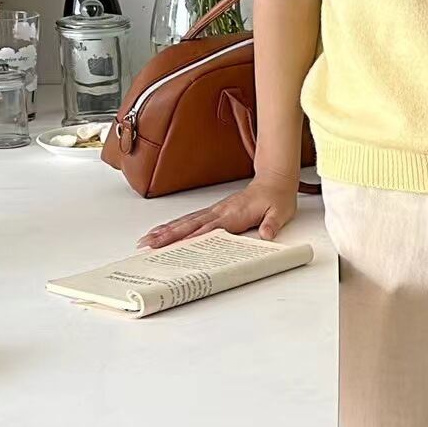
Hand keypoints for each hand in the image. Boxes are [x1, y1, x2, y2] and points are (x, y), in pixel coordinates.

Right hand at [137, 176, 297, 248]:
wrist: (274, 181)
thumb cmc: (276, 198)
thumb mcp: (280, 213)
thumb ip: (271, 224)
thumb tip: (267, 234)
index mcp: (233, 214)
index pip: (209, 228)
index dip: (192, 237)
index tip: (175, 245)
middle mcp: (219, 212)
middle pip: (189, 225)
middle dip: (168, 236)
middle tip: (149, 245)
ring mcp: (214, 211)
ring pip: (185, 222)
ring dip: (165, 231)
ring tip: (147, 241)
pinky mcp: (213, 212)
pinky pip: (190, 220)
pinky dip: (174, 226)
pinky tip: (163, 232)